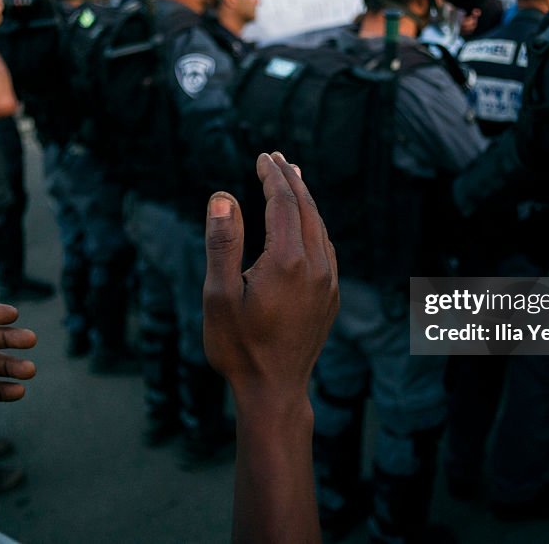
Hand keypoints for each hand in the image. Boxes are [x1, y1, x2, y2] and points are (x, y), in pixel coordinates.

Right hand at [203, 152, 338, 409]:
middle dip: (291, 181)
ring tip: (293, 181)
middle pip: (306, 209)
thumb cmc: (238, 346)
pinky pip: (326, 249)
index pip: (283, 202)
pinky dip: (314, 226)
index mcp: (287, 260)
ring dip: (305, 202)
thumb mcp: (218, 295)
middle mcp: (315, 266)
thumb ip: (223, 242)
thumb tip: (223, 196)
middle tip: (277, 158)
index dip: (272, 176)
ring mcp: (328, 282)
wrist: (274, 391)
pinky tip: (305, 225)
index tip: (263, 157)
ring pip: (319, 228)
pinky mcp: (331, 297)